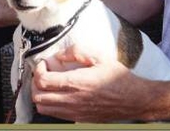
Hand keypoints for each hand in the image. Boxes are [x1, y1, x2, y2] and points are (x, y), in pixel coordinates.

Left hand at [32, 45, 152, 122]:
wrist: (133, 99)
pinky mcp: (78, 119)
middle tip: (44, 73)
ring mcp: (74, 112)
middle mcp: (71, 100)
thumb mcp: (100, 57)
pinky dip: (50, 105)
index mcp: (76, 83)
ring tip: (49, 84)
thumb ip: (77, 51)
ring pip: (43, 109)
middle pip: (38, 96)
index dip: (38, 70)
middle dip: (36, 83)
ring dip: (41, 95)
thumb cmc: (118, 77)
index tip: (45, 64)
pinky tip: (59, 94)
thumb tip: (59, 55)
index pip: (43, 81)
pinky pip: (55, 115)